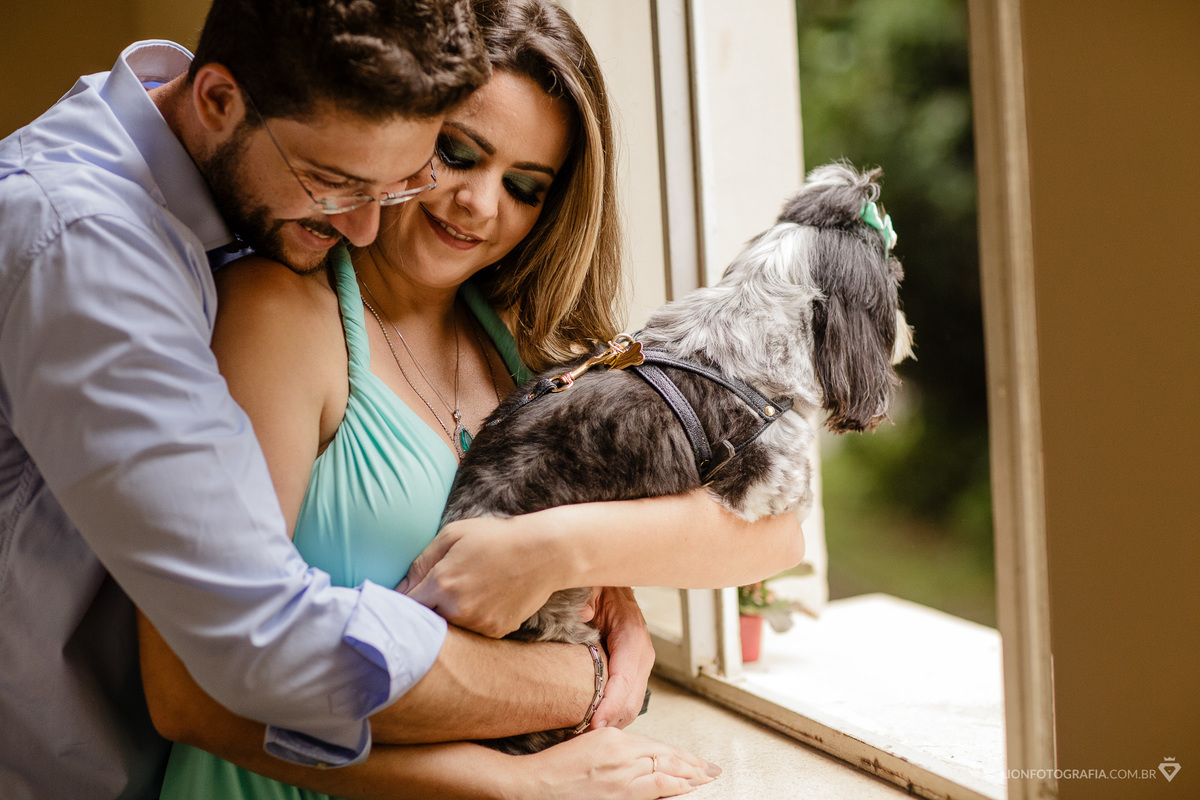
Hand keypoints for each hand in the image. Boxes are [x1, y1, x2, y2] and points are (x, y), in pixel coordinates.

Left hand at [399, 515, 560, 637]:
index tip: (406, 596)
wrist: (545, 552)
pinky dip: (472, 620)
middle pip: (425, 622)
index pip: (405, 607)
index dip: (402, 603)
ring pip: (449, 629)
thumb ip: (421, 562)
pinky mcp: (496, 632)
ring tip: (465, 592)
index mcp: (442, 584)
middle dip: (425, 611)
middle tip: (435, 594)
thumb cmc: (496, 537)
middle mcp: (458, 610)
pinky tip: (485, 599)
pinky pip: (472, 632)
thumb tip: (400, 587)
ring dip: (449, 616)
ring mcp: (478, 624)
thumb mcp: (454, 535)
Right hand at [521, 727, 720, 798]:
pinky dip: (675, 785)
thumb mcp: (587, 746)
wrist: (533, 786)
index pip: (654, 744)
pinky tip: (688, 786)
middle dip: (691, 763)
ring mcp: (621, 771)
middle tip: (710, 768)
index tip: (691, 758)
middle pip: (665, 754)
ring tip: (706, 778)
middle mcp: (621, 750)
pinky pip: (656, 785)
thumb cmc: (554, 770)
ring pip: (666, 768)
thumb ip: (612, 747)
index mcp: (612, 736)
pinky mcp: (619, 791)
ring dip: (690, 774)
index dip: (677, 752)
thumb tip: (635, 757)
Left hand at [589, 587, 654, 729]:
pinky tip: (586, 726)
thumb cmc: (599, 585)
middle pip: (631, 701)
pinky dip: (608, 718)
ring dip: (608, 725)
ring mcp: (637, 667)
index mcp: (632, 634)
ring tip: (579, 739)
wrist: (609, 583)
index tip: (593, 723)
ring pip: (629, 708)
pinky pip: (623, 703)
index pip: (626, 678)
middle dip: (608, 723)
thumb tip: (583, 617)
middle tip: (579, 740)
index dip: (610, 704)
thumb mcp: (590, 587)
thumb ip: (586, 602)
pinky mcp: (628, 674)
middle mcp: (640, 655)